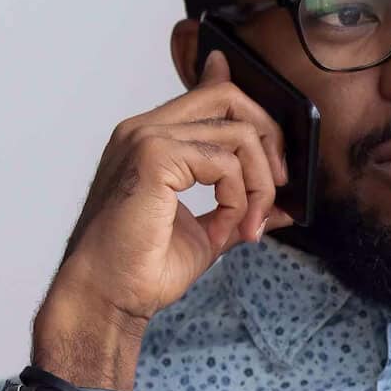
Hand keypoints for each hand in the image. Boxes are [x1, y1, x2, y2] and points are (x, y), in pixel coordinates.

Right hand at [46, 49, 294, 342]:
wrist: (106, 296)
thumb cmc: (143, 269)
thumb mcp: (208, 232)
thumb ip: (240, 208)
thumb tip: (285, 207)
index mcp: (151, 140)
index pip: (209, 93)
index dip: (252, 108)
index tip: (277, 157)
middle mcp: (145, 129)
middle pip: (229, 97)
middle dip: (269, 142)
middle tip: (279, 188)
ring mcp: (147, 138)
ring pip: (238, 132)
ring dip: (259, 184)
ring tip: (250, 226)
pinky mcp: (154, 156)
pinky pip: (226, 164)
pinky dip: (239, 199)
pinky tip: (226, 229)